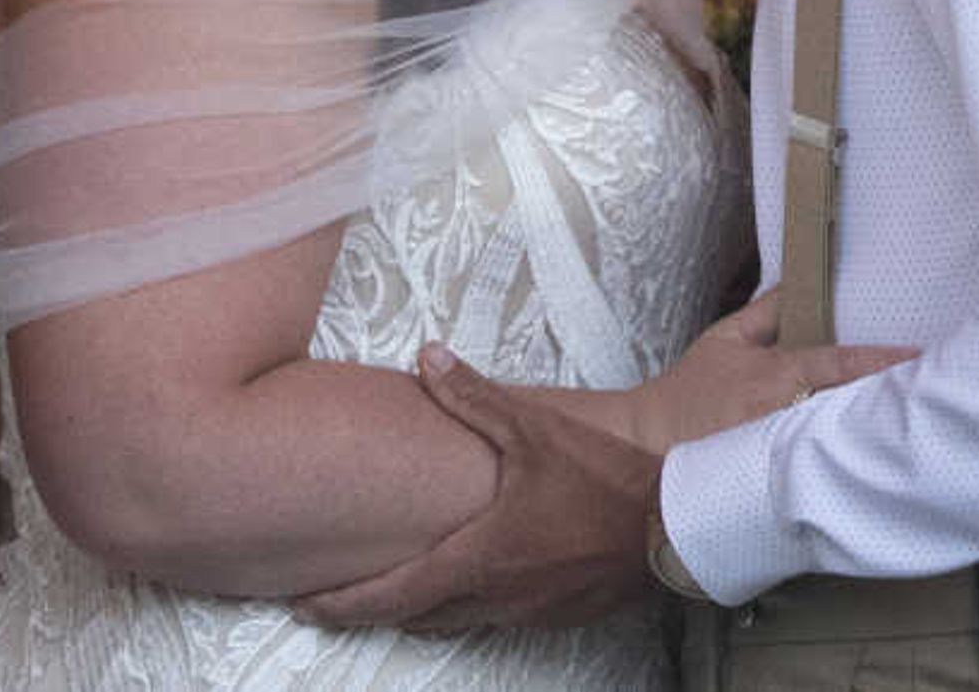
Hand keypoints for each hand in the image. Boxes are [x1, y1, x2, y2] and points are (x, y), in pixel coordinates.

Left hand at [292, 345, 658, 634]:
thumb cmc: (601, 481)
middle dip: (368, 610)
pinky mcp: (556, 615)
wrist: (673, 525)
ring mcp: (526, 613)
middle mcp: (491, 598)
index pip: (390, 596)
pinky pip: (494, 619)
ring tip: (391, 592)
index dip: (341, 604)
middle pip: (413, 617)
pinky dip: (465, 608)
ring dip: (418, 610)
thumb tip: (424, 356)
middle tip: (331, 600)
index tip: (305, 605)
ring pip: (453, 622)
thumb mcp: (533, 430)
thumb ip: (473, 396)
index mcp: (475, 558)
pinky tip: (469, 584)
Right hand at [626, 287, 916, 453]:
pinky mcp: (773, 483)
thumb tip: (797, 284)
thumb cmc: (687, 393)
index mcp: (778, 374)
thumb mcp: (724, 340)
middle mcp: (785, 413)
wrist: (648, 448)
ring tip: (907, 432)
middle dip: (884, 403)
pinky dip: (836, 467)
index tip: (916, 356)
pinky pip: (813, 473)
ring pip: (835, 442)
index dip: (881, 360)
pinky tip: (862, 469)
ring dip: (864, 435)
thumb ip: (766, 313)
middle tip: (927, 398)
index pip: (840, 363)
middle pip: (848, 407)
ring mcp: (781, 452)